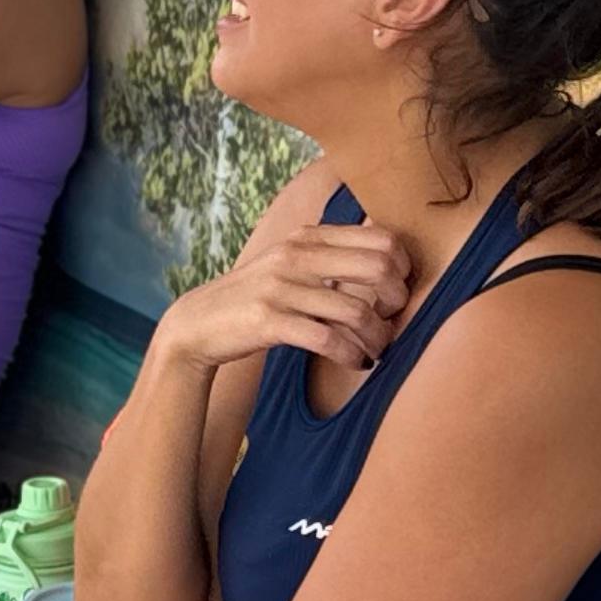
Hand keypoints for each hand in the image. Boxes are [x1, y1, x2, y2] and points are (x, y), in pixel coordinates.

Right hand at [157, 213, 414, 375]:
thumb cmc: (254, 296)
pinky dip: (352, 356)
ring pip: (357, 312)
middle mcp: (295, 256)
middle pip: (378, 269)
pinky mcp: (269, 321)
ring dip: (377, 338)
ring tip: (375, 350)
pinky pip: (329, 340)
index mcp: (306, 237)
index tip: (396, 293)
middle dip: (397, 301)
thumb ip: (327, 256)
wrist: (197, 323)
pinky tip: (356, 363)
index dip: (403, 268)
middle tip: (391, 322)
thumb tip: (386, 263)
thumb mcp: (288, 263)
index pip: (381, 238)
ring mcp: (281, 288)